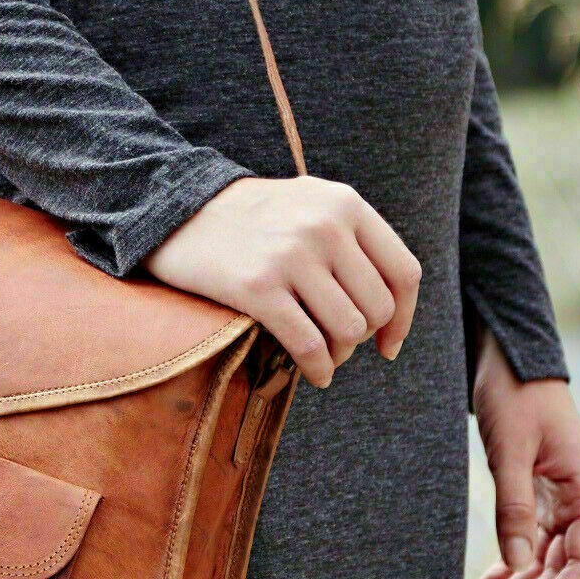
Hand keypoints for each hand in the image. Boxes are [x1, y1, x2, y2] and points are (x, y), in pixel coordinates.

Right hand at [144, 176, 421, 386]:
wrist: (175, 210)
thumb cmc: (247, 219)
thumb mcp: (308, 205)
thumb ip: (350, 238)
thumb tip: (390, 307)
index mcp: (345, 204)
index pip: (403, 273)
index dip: (404, 318)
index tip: (389, 345)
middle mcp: (324, 226)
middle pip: (377, 308)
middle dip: (362, 339)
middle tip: (338, 346)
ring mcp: (291, 256)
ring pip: (348, 330)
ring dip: (339, 355)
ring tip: (323, 357)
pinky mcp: (257, 287)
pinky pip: (309, 344)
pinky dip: (318, 368)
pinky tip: (313, 374)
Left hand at [469, 327, 579, 578]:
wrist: (507, 357)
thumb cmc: (514, 395)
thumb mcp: (511, 449)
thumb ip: (514, 506)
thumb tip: (519, 566)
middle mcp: (579, 501)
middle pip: (560, 569)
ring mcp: (558, 499)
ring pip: (541, 561)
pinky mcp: (535, 494)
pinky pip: (528, 542)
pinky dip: (508, 566)